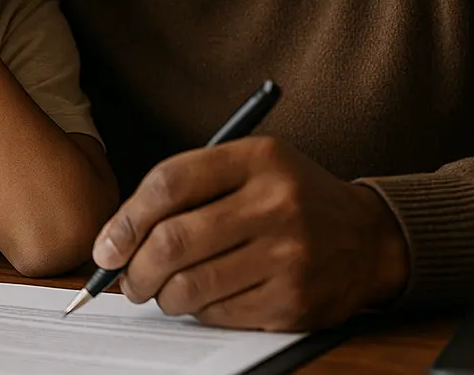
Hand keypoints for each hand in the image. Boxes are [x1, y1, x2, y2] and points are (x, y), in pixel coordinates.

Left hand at [92, 137, 408, 330]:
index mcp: (257, 158)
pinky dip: (196, 310)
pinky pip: (218, 313)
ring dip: (159, 295)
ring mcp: (287, 257)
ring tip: (157, 289)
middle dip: (134, 267)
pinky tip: (200, 297)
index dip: (126, 218)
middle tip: (124, 278)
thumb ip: (191, 185)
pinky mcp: (293, 303)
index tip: (106, 245)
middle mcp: (274, 204)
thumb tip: (119, 235)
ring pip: (190, 286)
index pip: (170, 183)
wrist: (367, 238)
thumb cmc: (290, 196)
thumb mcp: (250, 164)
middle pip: (173, 241)